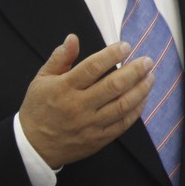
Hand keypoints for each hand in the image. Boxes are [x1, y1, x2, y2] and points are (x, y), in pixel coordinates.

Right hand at [19, 34, 154, 168]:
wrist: (33, 147)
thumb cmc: (38, 109)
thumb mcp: (41, 80)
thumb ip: (60, 58)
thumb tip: (73, 38)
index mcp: (64, 88)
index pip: (93, 67)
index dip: (112, 55)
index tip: (126, 46)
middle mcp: (79, 106)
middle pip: (113, 86)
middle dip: (135, 71)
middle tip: (147, 61)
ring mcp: (90, 124)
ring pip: (122, 105)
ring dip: (141, 89)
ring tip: (151, 77)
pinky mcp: (98, 139)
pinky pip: (122, 124)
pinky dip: (136, 110)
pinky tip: (143, 98)